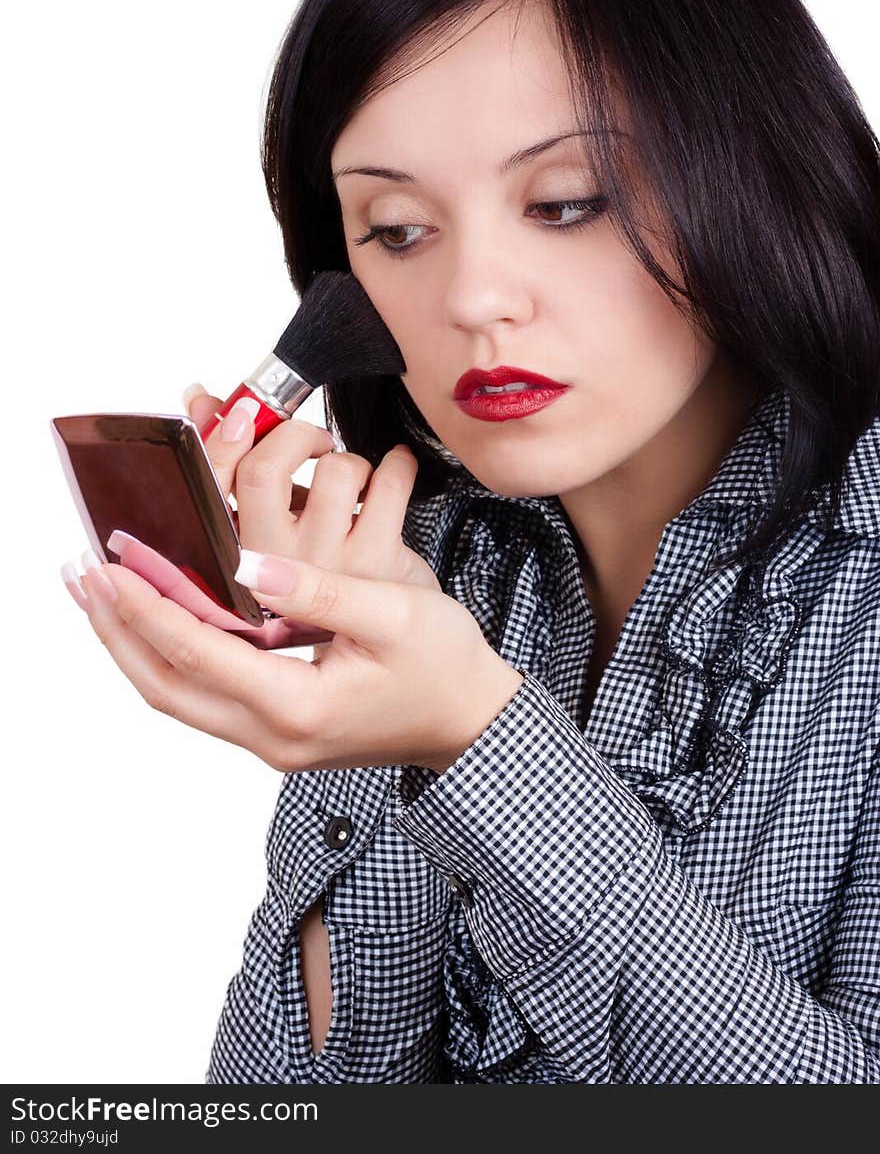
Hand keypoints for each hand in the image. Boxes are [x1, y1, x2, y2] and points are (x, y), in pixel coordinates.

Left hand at [69, 553, 524, 773]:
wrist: (472, 724)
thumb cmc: (446, 667)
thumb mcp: (396, 614)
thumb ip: (322, 589)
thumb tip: (249, 564)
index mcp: (299, 707)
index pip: (199, 653)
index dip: (148, 605)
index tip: (111, 562)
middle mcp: (273, 737)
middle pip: (165, 687)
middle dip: (117, 630)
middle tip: (82, 576)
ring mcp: (271, 742)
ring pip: (176, 696)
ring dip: (134, 644)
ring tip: (102, 596)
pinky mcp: (276, 731)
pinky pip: (200, 697)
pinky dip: (168, 656)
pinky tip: (160, 619)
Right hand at [184, 384, 441, 600]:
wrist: (383, 641)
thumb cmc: (319, 573)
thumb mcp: (269, 525)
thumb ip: (234, 465)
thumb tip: (204, 400)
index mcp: (235, 555)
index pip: (215, 480)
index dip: (227, 432)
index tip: (248, 411)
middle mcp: (274, 567)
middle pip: (265, 469)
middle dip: (293, 433)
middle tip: (314, 442)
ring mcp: (327, 567)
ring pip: (337, 470)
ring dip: (352, 460)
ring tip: (356, 481)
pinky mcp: (378, 562)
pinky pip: (390, 482)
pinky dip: (398, 463)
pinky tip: (395, 471)